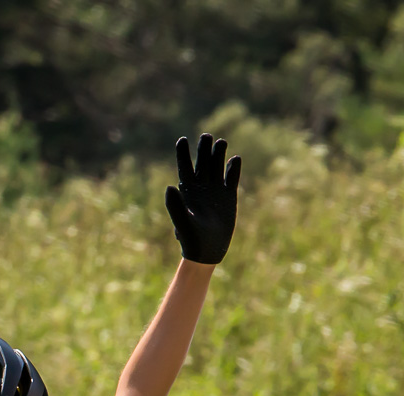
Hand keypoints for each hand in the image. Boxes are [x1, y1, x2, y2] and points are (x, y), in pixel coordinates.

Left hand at [163, 133, 240, 264]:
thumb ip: (174, 205)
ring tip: (221, 142)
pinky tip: (235, 159)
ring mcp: (216, 189)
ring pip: (217, 166)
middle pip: (202, 162)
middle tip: (206, 136)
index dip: (183, 153)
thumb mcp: (182, 222)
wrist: (207, 250)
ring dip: (219, 154)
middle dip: (203, 149)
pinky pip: (232, 178)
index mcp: (188, 190)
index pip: (184, 167)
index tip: (182, 140)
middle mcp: (201, 186)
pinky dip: (233, 168)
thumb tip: (169, 186)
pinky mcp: (229, 196)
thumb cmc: (191, 239)